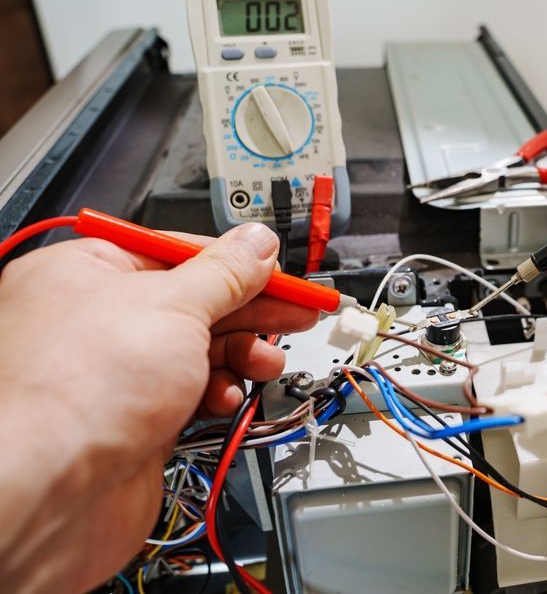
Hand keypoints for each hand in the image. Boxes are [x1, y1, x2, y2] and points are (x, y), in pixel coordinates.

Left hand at [0, 223, 317, 592]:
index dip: (233, 260)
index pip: (175, 250)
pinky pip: (193, 393)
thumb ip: (225, 273)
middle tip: (299, 311)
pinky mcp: (135, 419)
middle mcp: (96, 320)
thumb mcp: (173, 306)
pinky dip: (219, 393)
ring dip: (241, 354)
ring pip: (199, 350)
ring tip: (264, 360)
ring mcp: (115, 373)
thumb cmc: (77, 391)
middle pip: (194, 301)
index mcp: (86, 273)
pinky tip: (227, 396)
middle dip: (250, 309)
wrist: (53, 494)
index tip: (279, 269)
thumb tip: (256, 245)